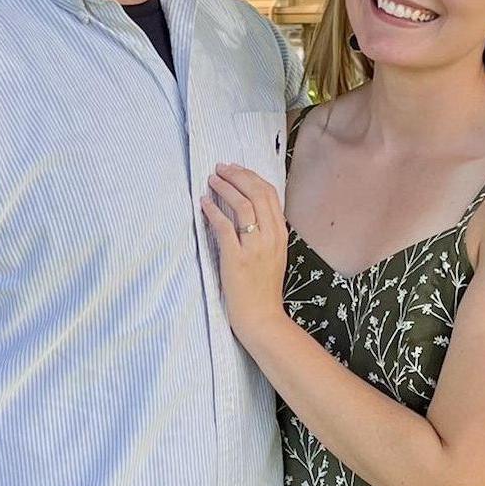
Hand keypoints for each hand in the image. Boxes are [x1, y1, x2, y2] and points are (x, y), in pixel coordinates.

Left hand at [202, 163, 289, 346]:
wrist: (262, 317)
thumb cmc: (263, 288)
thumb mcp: (273, 254)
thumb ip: (266, 232)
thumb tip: (247, 209)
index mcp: (281, 233)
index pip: (269, 194)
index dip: (251, 177)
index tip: (236, 169)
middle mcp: (271, 236)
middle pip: (256, 193)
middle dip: (237, 176)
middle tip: (220, 168)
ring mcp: (255, 247)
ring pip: (242, 205)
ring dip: (225, 188)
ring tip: (211, 179)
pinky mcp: (237, 258)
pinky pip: (224, 227)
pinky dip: (212, 211)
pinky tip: (203, 203)